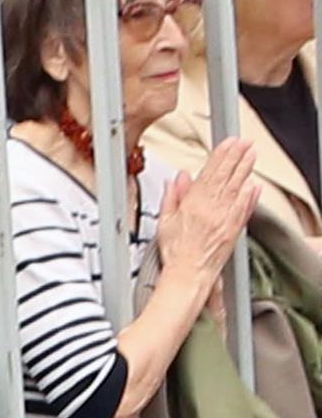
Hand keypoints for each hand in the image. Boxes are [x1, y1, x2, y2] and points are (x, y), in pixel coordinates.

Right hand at [160, 136, 259, 290]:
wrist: (188, 275)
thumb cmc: (176, 254)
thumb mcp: (164, 223)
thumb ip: (172, 198)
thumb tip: (176, 180)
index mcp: (193, 205)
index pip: (209, 172)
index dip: (220, 155)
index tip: (228, 142)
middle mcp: (211, 209)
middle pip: (226, 175)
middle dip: (236, 156)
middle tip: (243, 142)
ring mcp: (225, 218)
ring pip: (237, 186)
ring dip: (245, 168)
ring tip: (251, 155)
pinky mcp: (234, 229)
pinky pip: (244, 207)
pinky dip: (250, 194)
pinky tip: (253, 184)